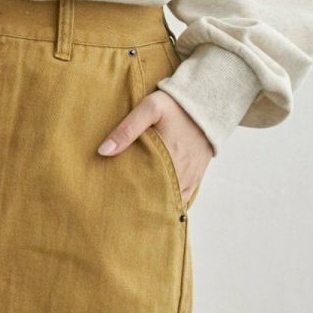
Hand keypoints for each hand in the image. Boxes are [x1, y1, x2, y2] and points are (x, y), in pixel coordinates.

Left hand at [97, 91, 212, 206]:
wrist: (209, 101)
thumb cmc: (177, 104)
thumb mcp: (150, 108)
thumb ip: (127, 129)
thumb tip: (103, 151)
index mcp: (168, 162)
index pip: (146, 193)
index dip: (131, 202)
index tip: (116, 206)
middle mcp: (181, 175)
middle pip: (158, 202)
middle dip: (142, 207)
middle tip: (123, 212)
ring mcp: (190, 178)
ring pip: (171, 203)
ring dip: (157, 206)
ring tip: (138, 210)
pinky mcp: (196, 177)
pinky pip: (183, 198)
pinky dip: (171, 203)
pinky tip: (158, 204)